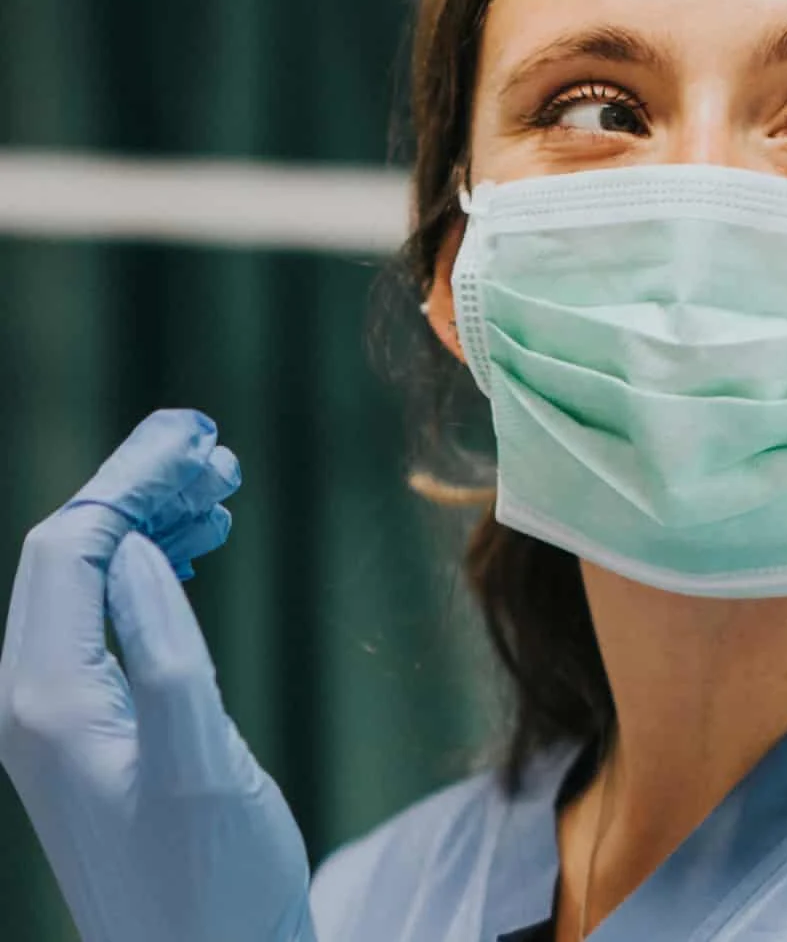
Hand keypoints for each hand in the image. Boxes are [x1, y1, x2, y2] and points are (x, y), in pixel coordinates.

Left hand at [0, 409, 315, 941]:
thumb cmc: (213, 880)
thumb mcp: (196, 763)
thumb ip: (162, 649)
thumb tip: (140, 548)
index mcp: (49, 699)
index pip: (72, 547)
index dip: (130, 480)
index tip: (197, 438)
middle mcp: (35, 697)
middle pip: (75, 553)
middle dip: (141, 489)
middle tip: (217, 451)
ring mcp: (61, 711)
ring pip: (95, 577)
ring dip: (153, 522)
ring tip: (221, 489)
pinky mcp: (94, 722)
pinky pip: (112, 613)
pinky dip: (156, 567)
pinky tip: (199, 550)